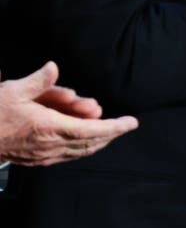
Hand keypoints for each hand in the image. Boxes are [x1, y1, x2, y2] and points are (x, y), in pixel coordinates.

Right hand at [0, 62, 138, 165]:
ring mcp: (45, 155)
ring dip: (98, 140)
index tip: (131, 122)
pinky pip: (68, 155)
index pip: (93, 130)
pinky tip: (87, 142)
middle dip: (110, 133)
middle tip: (124, 124)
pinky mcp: (38, 160)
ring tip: (110, 130)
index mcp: (49, 127)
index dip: (115, 127)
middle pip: (92, 142)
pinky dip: (82, 147)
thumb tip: (53, 67)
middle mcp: (51, 144)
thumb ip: (37, 81)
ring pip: (81, 150)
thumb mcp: (12, 91)